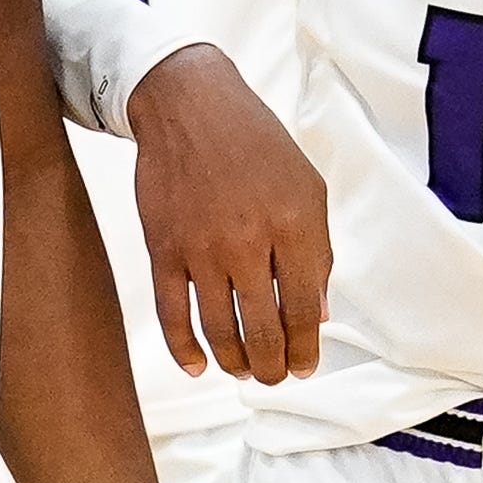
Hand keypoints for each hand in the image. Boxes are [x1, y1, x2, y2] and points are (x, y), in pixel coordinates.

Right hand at [125, 44, 329, 381]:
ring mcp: (201, 248)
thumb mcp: (307, 188)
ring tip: (244, 372)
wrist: (191, 105)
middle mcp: (248, 241)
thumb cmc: (256, 145)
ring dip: (235, 364)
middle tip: (274, 377)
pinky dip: (184, 349)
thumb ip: (318, 251)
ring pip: (219, 330)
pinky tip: (197, 366)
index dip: (306, 349)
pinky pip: (172, 314)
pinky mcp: (163, 248)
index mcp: (294, 225)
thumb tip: (319, 313)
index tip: (305, 366)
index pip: (306, 310)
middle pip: (263, 330)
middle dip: (272, 367)